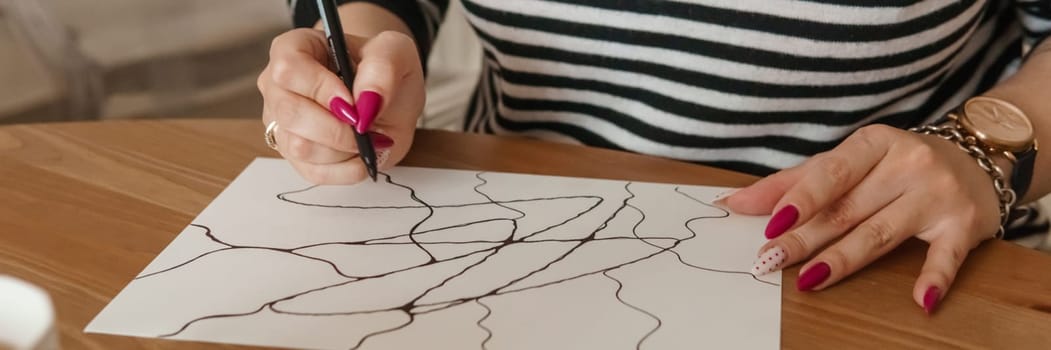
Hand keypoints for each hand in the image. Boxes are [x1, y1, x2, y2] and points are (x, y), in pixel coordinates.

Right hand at [258, 28, 424, 183]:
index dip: (321, 89)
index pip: (288, 68)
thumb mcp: (395, 51)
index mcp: (294, 48)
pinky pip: (314, 172)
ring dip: (344, 149)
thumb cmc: (383, 69)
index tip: (353, 103)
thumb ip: (382, 67)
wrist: (389, 98)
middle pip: (290, 113)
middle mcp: (278, 86)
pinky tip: (364, 154)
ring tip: (369, 136)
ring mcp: (282, 123)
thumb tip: (366, 101)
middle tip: (367, 126)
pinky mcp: (295, 156)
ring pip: (299, 147)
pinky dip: (347, 169)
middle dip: (336, 128)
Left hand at [721, 124, 1002, 313]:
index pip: (831, 172)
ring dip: (843, 259)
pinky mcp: (965, 224)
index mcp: (874, 143)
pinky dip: (934, 277)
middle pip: (847, 209)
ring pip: (881, 232)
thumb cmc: (895, 163)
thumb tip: (735, 201)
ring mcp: (937, 194)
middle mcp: (908, 163)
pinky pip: (946, 255)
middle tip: (769, 261)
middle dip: (805, 238)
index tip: (770, 225)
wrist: (979, 154)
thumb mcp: (847, 162)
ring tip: (808, 281)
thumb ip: (793, 182)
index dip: (799, 199)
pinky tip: (919, 299)